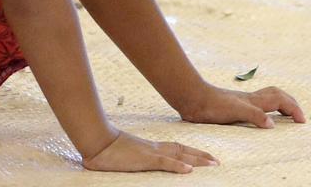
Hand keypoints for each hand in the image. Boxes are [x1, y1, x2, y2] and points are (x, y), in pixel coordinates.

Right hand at [83, 130, 217, 173]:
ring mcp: (150, 153)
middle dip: (200, 156)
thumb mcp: (123, 156)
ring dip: (197, 160)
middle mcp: (153, 148)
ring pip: (179, 155)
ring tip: (213, 165)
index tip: (205, 156)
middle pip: (182, 150)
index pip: (175, 148)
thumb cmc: (104, 150)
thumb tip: (130, 162)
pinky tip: (189, 170)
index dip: (190, 152)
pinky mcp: (144, 160)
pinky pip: (165, 163)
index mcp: (149, 148)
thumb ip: (130, 159)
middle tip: (217, 161)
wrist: (96, 142)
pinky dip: (178, 166)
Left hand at [177, 83, 306, 127]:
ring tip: (283, 114)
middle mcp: (248, 99)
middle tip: (297, 115)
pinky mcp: (231, 105)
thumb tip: (272, 125)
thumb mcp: (234, 111)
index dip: (293, 109)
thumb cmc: (209, 104)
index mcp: (253, 101)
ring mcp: (239, 101)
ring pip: (264, 97)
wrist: (189, 97)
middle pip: (275, 94)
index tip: (301, 122)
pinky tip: (257, 116)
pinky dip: (262, 108)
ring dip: (278, 103)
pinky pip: (253, 104)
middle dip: (289, 102)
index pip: (280, 101)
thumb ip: (254, 115)